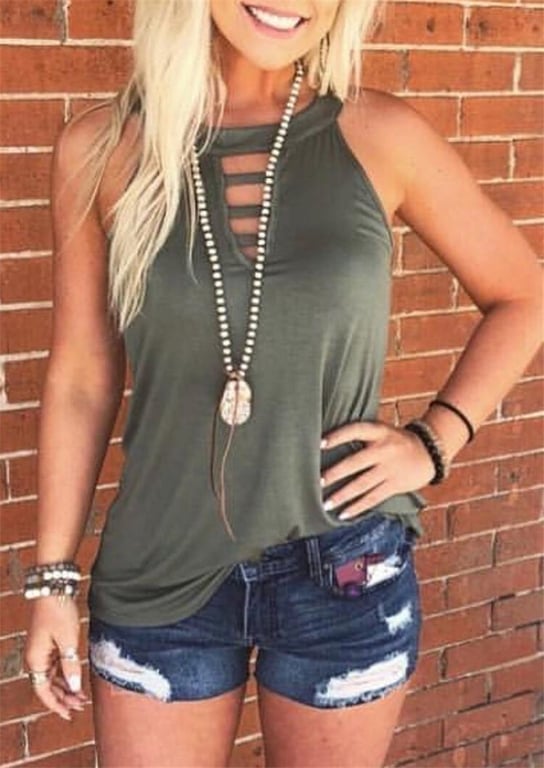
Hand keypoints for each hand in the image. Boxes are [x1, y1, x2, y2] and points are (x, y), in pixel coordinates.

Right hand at [24, 596, 89, 720]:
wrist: (54, 589)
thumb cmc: (58, 612)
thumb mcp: (68, 641)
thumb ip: (71, 665)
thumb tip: (74, 687)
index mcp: (36, 660)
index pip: (43, 691)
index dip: (56, 705)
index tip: (69, 714)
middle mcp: (35, 658)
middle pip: (47, 685)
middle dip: (63, 697)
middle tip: (80, 706)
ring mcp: (41, 650)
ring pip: (51, 676)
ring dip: (65, 686)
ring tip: (81, 696)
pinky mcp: (48, 643)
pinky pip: (55, 665)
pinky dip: (65, 673)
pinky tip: (75, 678)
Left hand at [321, 419, 435, 519]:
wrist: (430, 452)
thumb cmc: (396, 441)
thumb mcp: (382, 431)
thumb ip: (362, 437)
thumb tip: (329, 445)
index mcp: (379, 432)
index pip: (356, 431)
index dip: (338, 436)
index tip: (320, 443)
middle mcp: (384, 450)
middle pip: (356, 462)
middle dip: (336, 473)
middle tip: (318, 482)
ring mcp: (390, 469)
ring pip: (362, 484)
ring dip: (343, 495)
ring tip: (326, 504)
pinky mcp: (395, 485)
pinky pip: (373, 498)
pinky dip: (357, 507)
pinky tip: (343, 514)